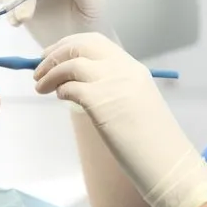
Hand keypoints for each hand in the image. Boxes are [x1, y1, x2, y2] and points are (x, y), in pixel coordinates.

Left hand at [32, 33, 206, 206]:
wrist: (168, 163)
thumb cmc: (152, 141)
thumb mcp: (135, 103)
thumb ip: (112, 88)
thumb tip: (78, 85)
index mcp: (133, 68)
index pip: (95, 43)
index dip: (69, 45)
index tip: (53, 55)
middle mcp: (123, 69)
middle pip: (81, 45)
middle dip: (55, 53)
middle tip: (39, 67)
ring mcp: (113, 83)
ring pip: (71, 63)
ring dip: (50, 72)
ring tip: (40, 87)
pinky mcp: (102, 102)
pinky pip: (71, 86)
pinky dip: (60, 89)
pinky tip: (60, 98)